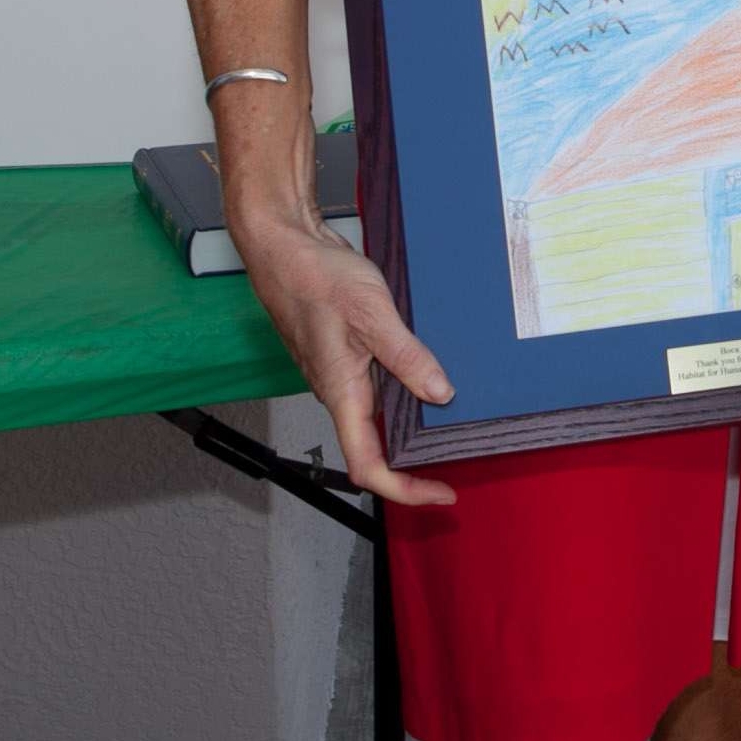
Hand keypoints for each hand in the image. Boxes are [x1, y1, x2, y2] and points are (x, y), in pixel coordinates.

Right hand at [235, 219, 459, 507]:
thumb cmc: (317, 278)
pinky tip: (428, 380)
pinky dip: (402, 395)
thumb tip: (440, 393)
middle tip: (454, 462)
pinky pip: (374, 390)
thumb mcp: (372, 314)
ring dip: (408, 430)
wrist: (285, 247)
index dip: (405, 489)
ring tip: (450, 426)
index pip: (368, 465)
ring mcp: (339, 375)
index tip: (441, 493)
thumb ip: (406, 356)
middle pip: (373, 450)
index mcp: (341, 392)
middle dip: (412, 465)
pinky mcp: (344, 356)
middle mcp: (338, 392)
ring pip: (374, 419)